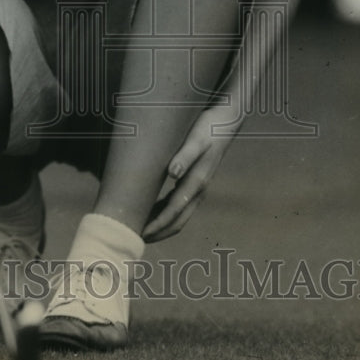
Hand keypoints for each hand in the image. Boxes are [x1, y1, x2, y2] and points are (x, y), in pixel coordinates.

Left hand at [142, 103, 240, 242]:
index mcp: (197, 182)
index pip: (174, 212)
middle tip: (134, 238)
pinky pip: (179, 205)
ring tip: (139, 229)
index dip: (157, 225)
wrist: (226, 121)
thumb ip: (185, 156)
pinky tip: (151, 210)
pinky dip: (165, 212)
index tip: (140, 233)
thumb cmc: (208, 127)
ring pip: (179, 216)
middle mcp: (199, 190)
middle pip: (178, 221)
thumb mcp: (196, 139)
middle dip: (157, 233)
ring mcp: (199, 188)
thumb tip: (173, 173)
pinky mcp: (196, 182)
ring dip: (161, 225)